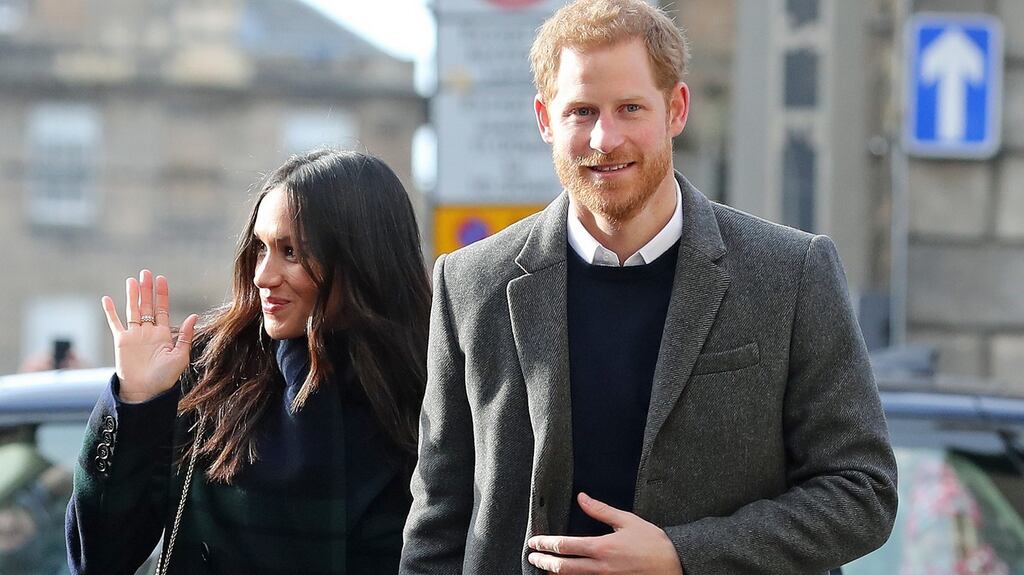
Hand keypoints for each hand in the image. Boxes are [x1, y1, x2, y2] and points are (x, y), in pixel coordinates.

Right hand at [101, 269, 197, 403]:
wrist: (145, 392)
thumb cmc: (165, 377)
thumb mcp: (180, 355)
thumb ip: (184, 335)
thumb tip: (195, 315)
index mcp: (163, 334)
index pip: (162, 309)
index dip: (162, 294)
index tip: (161, 279)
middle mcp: (148, 332)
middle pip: (146, 305)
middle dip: (146, 289)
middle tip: (146, 272)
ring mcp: (134, 335)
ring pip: (132, 310)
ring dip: (132, 295)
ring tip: (132, 280)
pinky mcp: (121, 341)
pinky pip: (114, 323)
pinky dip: (110, 311)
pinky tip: (107, 298)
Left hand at [527, 493, 683, 574]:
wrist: (674, 566)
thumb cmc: (653, 543)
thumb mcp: (627, 521)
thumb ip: (600, 510)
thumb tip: (581, 497)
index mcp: (602, 547)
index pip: (565, 545)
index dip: (546, 544)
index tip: (534, 542)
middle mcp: (600, 567)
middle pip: (562, 567)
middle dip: (544, 561)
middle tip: (531, 557)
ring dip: (554, 574)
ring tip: (544, 568)